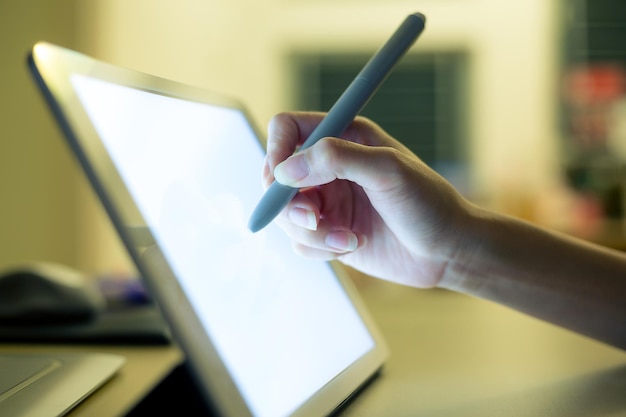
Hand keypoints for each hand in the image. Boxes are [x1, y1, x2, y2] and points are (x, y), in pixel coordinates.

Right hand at [263, 112, 473, 287]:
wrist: (447, 251)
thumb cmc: (429, 203)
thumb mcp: (388, 170)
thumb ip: (336, 159)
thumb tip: (285, 169)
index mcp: (344, 137)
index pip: (287, 129)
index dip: (276, 150)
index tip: (280, 178)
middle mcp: (330, 168)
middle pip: (277, 177)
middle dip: (289, 204)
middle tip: (314, 219)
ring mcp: (328, 201)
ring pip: (286, 215)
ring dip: (311, 232)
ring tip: (347, 239)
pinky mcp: (329, 232)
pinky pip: (300, 241)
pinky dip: (320, 248)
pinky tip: (353, 246)